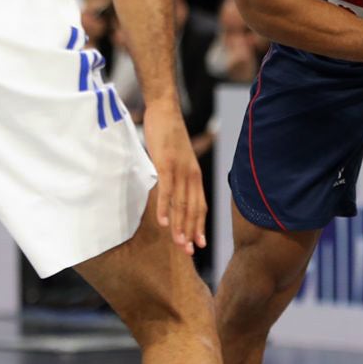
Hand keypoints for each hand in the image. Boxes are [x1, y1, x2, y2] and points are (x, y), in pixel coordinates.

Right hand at [143, 99, 205, 253]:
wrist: (165, 110)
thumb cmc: (168, 135)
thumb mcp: (176, 159)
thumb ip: (176, 176)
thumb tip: (170, 191)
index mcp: (195, 175)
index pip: (200, 206)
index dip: (199, 226)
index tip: (198, 245)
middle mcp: (191, 175)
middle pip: (192, 209)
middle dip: (190, 232)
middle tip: (188, 252)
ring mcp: (180, 170)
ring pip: (181, 203)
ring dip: (179, 225)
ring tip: (177, 243)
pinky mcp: (166, 164)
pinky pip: (167, 190)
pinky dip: (165, 207)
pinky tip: (162, 222)